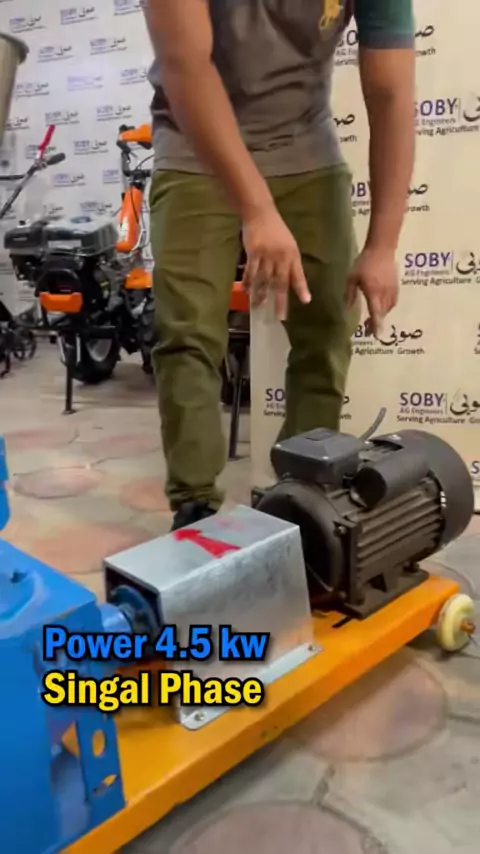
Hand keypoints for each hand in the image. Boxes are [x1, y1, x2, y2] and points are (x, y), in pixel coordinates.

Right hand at [242, 203, 310, 320]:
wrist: (260, 213)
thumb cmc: (276, 230)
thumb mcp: (289, 245)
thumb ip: (290, 262)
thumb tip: (291, 282)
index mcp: (292, 255)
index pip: (298, 275)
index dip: (302, 288)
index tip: (306, 301)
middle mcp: (280, 257)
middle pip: (280, 282)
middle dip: (280, 300)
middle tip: (279, 316)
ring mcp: (266, 255)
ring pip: (264, 280)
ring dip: (261, 294)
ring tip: (258, 306)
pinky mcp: (253, 253)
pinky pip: (250, 272)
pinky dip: (247, 282)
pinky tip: (246, 291)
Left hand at [346, 247, 398, 337]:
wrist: (381, 248)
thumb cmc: (364, 263)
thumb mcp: (352, 278)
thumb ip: (350, 294)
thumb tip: (348, 309)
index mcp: (373, 292)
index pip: (376, 313)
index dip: (376, 325)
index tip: (375, 335)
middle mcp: (384, 293)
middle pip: (382, 313)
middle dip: (377, 322)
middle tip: (369, 329)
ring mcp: (392, 290)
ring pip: (389, 308)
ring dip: (382, 314)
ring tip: (374, 318)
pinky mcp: (396, 286)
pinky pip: (393, 301)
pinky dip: (388, 307)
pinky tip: (382, 306)